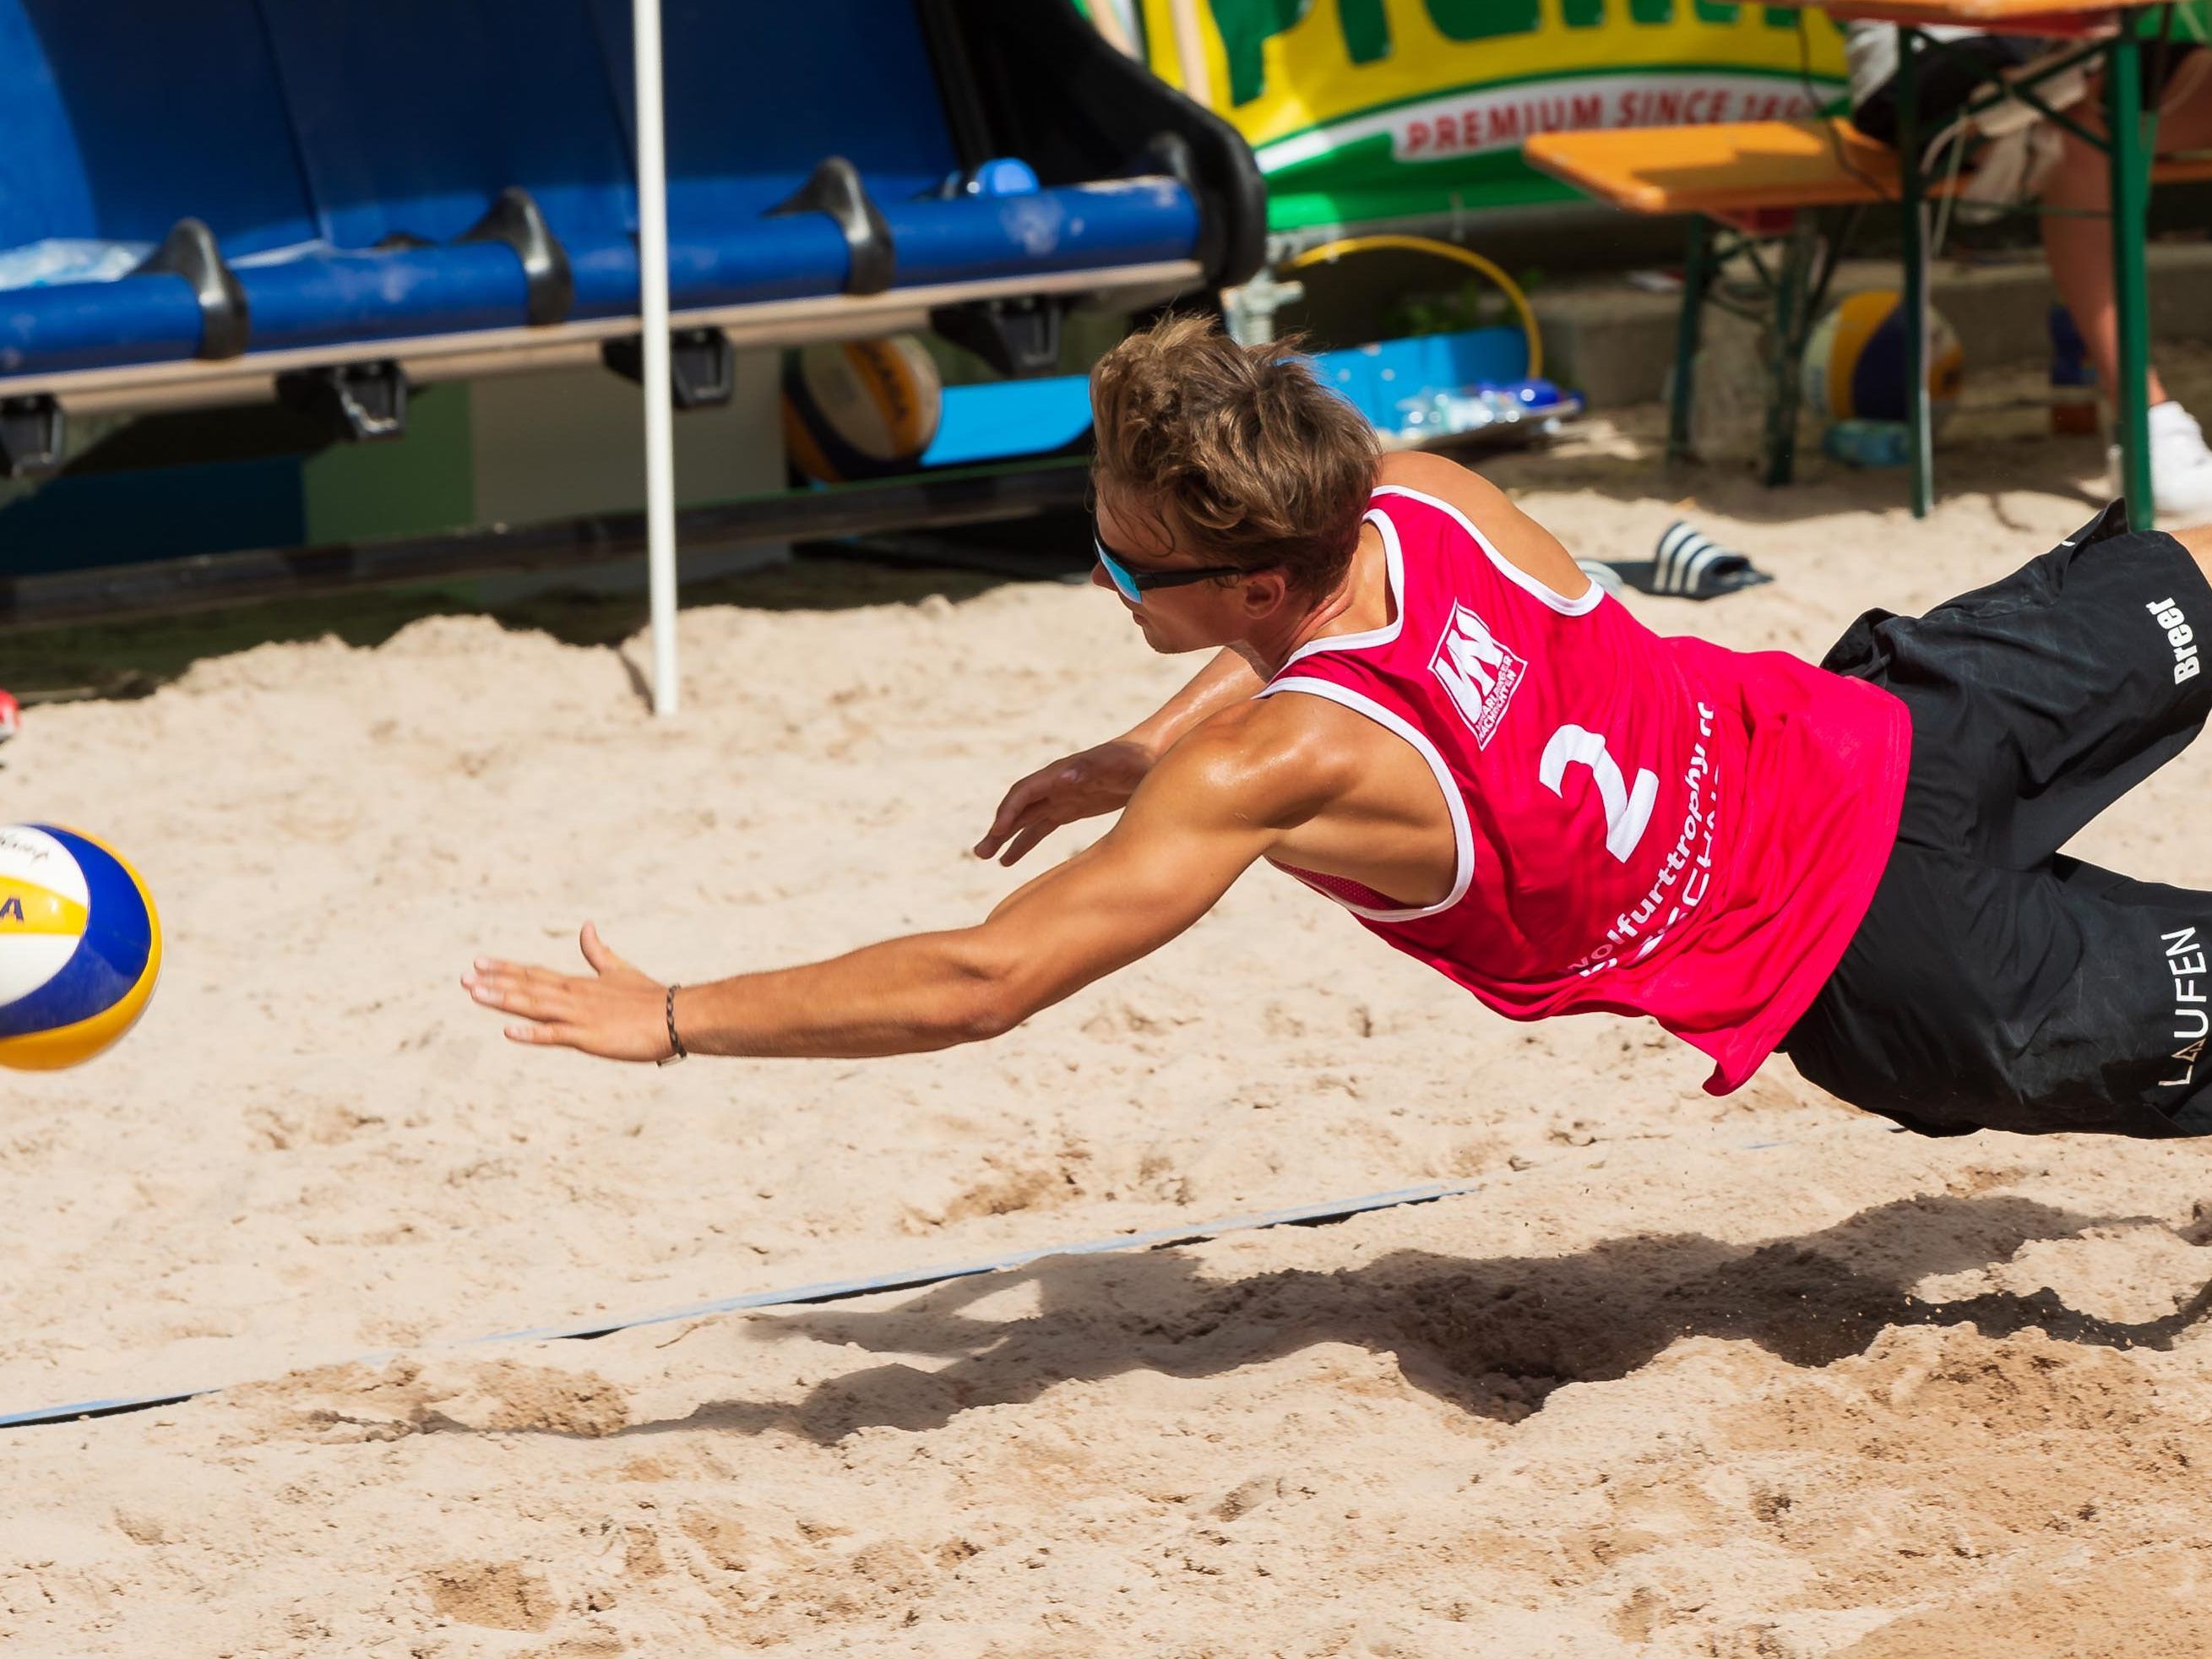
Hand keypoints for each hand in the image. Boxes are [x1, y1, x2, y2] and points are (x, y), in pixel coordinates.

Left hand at [463, 922, 675, 1061]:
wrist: (678, 1016)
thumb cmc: (651, 998)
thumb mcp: (620, 971)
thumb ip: (598, 952)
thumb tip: (586, 924)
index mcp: (579, 984)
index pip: (535, 973)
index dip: (505, 969)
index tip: (477, 963)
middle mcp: (573, 996)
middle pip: (527, 987)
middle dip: (494, 982)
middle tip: (462, 978)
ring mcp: (579, 1017)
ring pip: (534, 1006)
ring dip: (503, 1000)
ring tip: (475, 994)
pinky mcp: (589, 1038)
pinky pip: (554, 1036)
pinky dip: (531, 1034)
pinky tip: (509, 1032)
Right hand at [974, 738, 1156, 865]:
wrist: (1152, 755)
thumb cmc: (1135, 759)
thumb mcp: (1116, 765)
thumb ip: (1089, 768)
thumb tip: (1063, 775)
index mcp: (1060, 773)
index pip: (1025, 792)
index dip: (1009, 811)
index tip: (997, 833)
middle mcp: (1055, 784)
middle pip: (1018, 807)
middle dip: (998, 829)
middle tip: (981, 853)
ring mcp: (1061, 796)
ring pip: (1025, 820)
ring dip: (1005, 838)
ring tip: (986, 857)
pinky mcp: (1071, 808)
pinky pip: (1039, 827)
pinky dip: (1023, 842)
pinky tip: (1009, 860)